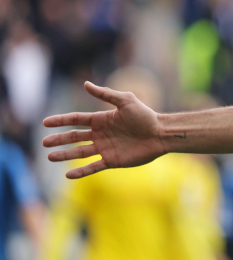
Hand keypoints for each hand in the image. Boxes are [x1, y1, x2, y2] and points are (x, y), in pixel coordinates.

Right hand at [42, 82, 167, 178]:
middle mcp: (101, 134)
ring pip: (80, 153)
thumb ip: (106, 94)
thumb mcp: (126, 101)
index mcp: (102, 120)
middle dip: (59, 139)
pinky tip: (68, 175)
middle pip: (74, 137)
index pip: (76, 120)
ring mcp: (105, 148)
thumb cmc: (146, 116)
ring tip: (50, 157)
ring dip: (65, 155)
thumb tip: (85, 84)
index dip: (61, 121)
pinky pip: (93, 167)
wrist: (161, 134)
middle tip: (44, 143)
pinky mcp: (112, 161)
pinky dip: (81, 171)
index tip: (45, 122)